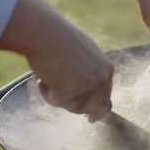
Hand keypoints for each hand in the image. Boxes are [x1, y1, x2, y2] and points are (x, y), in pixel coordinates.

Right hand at [0, 0, 113, 121]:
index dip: (96, 108)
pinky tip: (43, 76)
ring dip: (59, 96)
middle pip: (93, 108)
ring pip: (73, 107)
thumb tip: (87, 90)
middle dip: (76, 105)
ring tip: (49, 75)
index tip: (91, 118)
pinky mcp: (71, 93)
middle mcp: (102, 80)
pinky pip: (56, 102)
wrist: (43, 32)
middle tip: (59, 96)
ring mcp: (88, 87)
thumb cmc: (58, 38)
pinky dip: (46, 93)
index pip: (106, 97)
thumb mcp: (85, 53)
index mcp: (107, 69)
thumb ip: (90, 71)